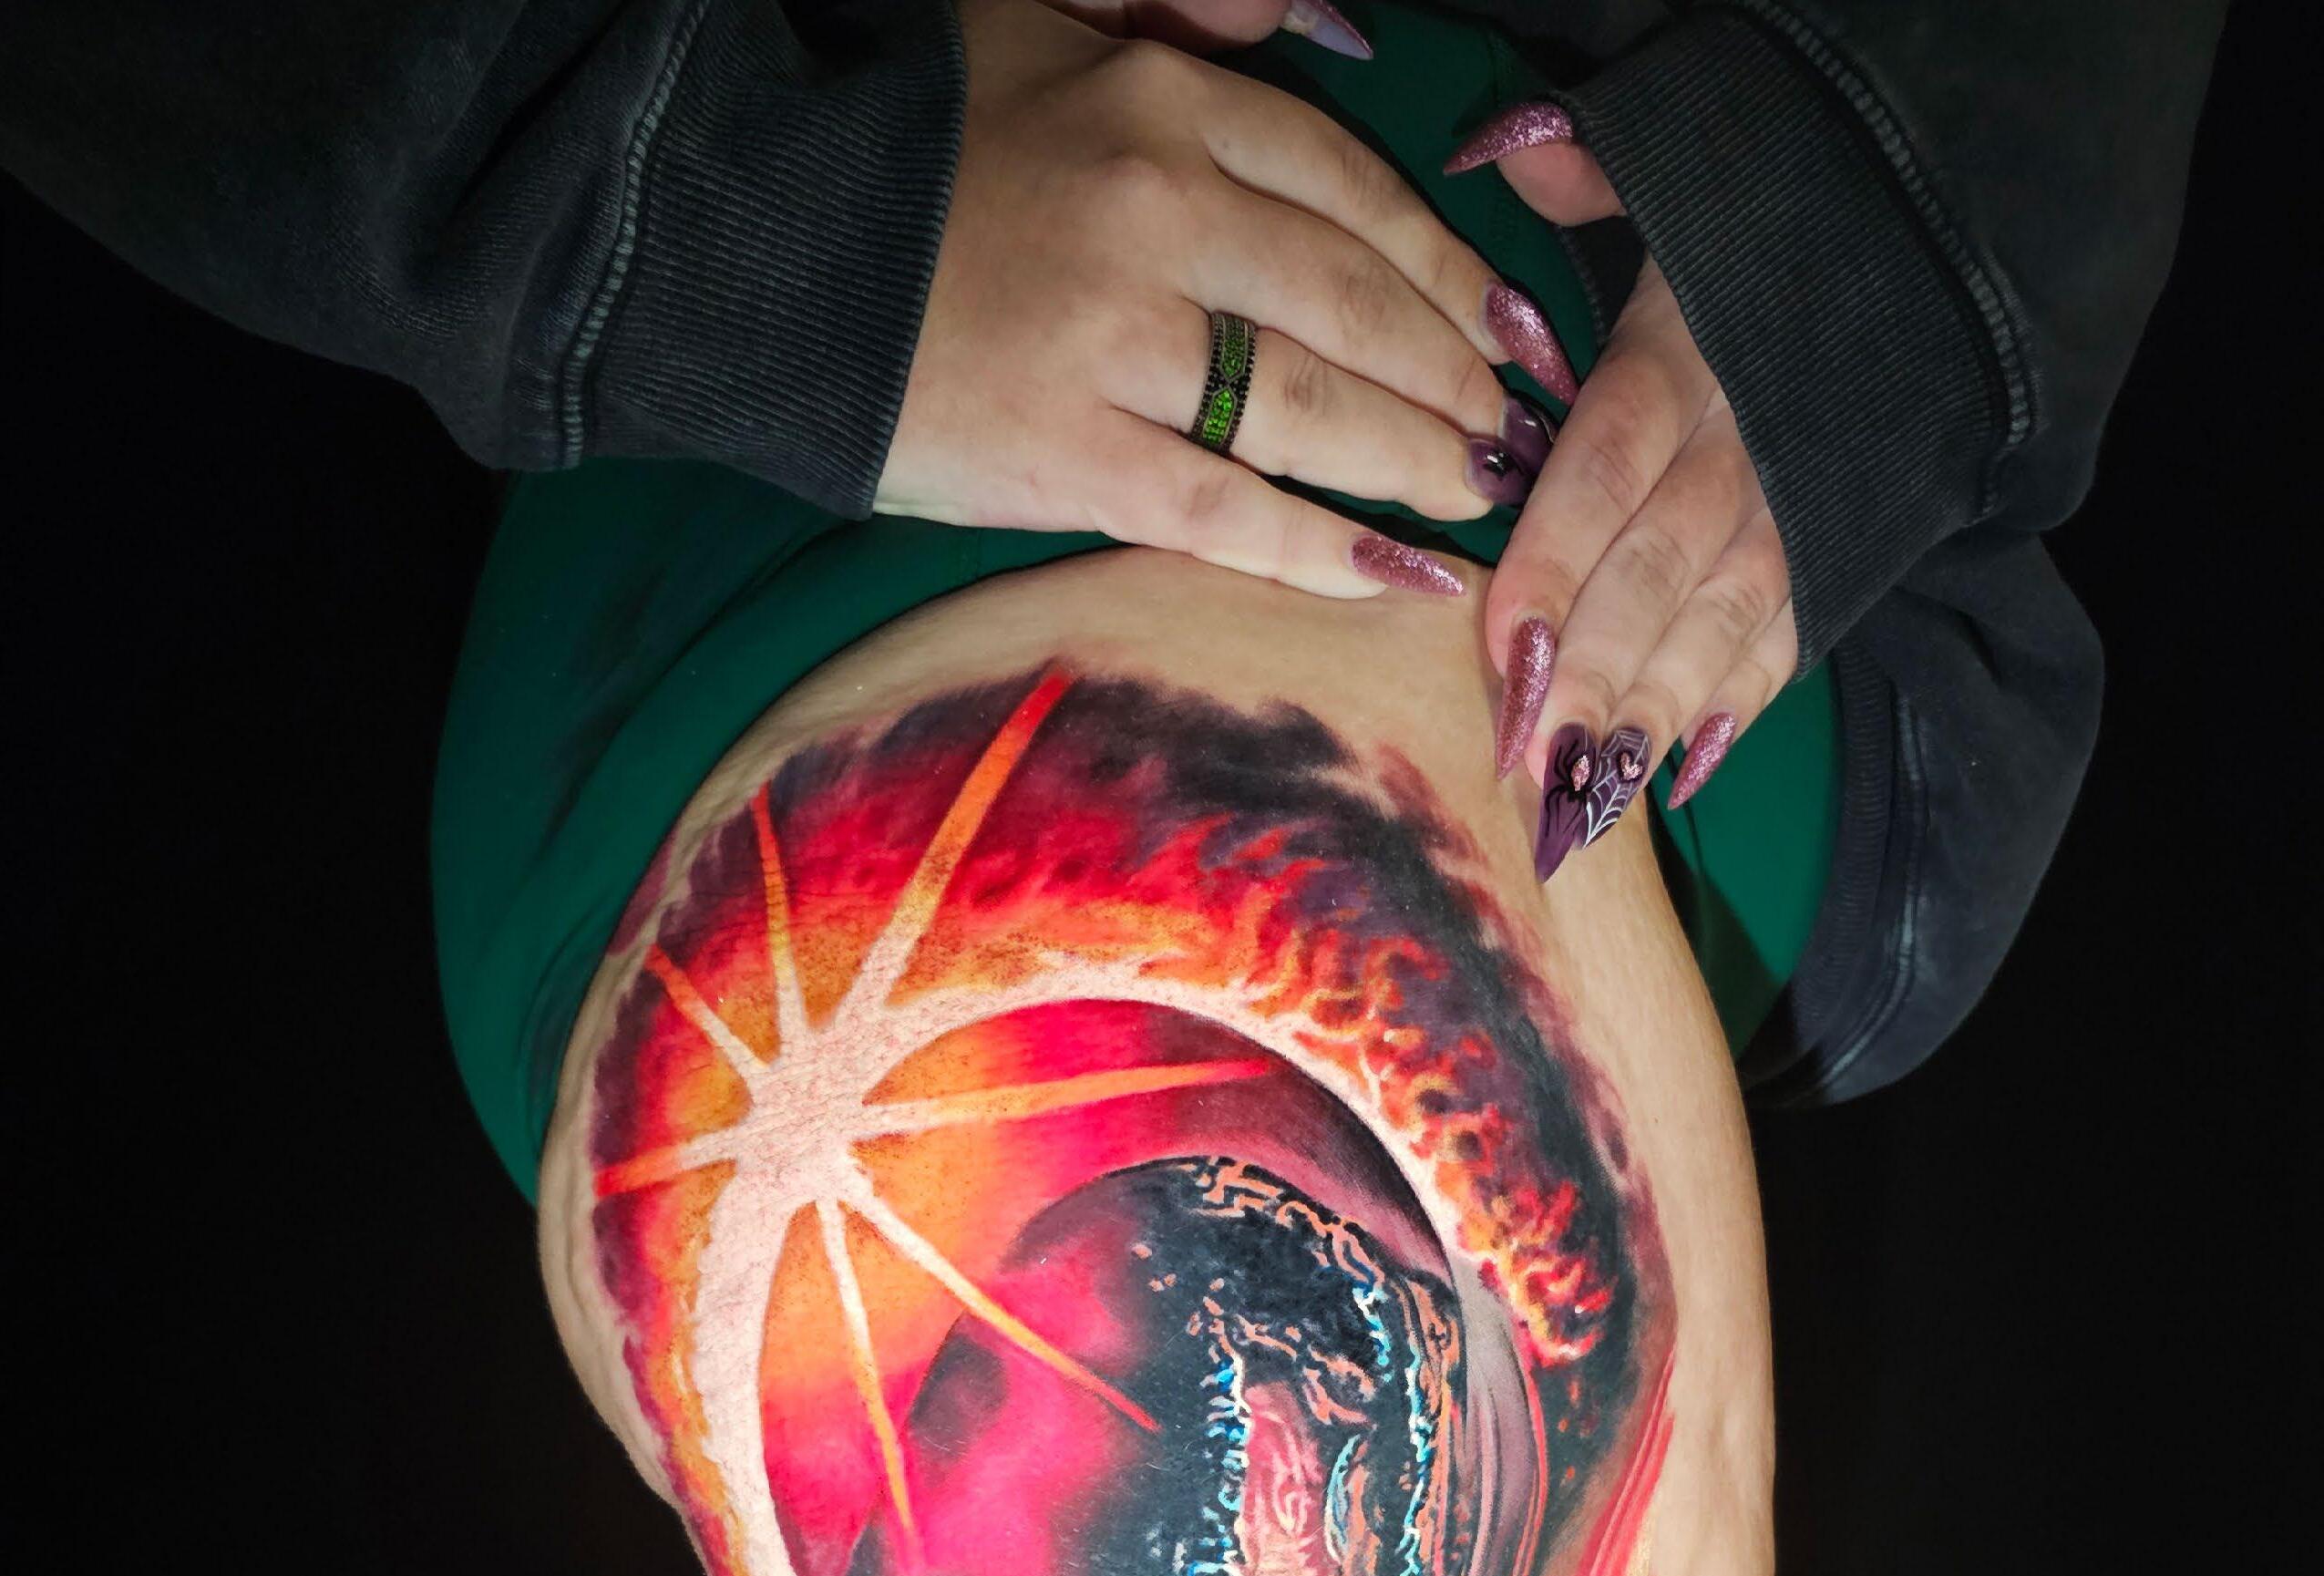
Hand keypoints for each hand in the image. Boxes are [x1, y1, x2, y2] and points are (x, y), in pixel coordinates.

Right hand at [879, 0, 1548, 597]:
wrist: (744, 245)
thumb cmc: (898, 140)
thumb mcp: (1044, 20)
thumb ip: (1188, 12)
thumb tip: (1338, 30)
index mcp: (1162, 101)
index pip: (1350, 190)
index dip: (1443, 266)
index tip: (1503, 325)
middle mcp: (1159, 211)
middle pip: (1353, 304)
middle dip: (1452, 378)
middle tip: (1512, 436)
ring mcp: (1116, 339)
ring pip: (1311, 410)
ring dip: (1414, 462)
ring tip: (1477, 503)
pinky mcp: (1068, 454)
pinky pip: (1226, 512)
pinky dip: (1321, 549)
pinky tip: (1395, 578)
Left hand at [1447, 106, 1798, 872]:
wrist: (1935, 249)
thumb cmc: (1757, 233)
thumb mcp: (1686, 169)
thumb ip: (1595, 167)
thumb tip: (1512, 149)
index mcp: (1693, 346)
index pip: (1615, 461)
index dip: (1560, 559)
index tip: (1505, 648)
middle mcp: (1751, 436)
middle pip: (1667, 564)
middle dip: (1601, 670)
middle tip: (1540, 762)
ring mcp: (1802, 503)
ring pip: (1728, 618)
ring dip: (1660, 712)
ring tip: (1598, 795)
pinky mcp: (1841, 550)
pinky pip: (1788, 640)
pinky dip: (1737, 709)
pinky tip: (1682, 773)